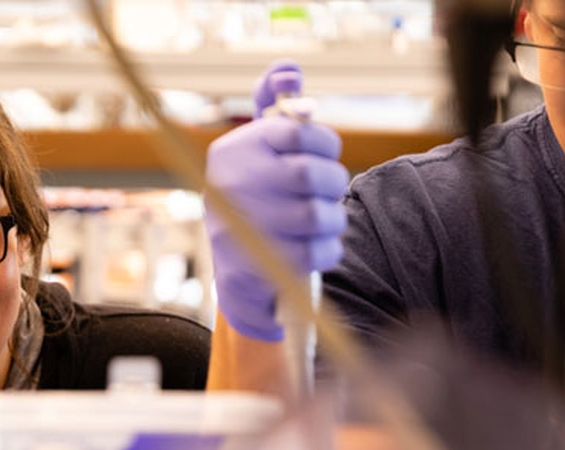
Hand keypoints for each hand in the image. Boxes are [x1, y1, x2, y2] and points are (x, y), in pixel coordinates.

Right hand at [205, 67, 348, 341]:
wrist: (238, 265)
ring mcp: (245, 227)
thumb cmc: (256, 191)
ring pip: (319, 215)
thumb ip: (275, 104)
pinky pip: (320, 250)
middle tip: (329, 188)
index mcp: (233, 150)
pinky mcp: (263, 264)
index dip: (324, 142)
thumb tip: (288, 69)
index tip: (324, 152)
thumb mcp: (259, 145)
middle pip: (313, 175)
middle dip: (333, 182)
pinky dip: (328, 247)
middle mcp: (232, 185)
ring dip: (332, 216)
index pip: (298, 131)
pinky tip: (316, 243)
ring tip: (323, 217)